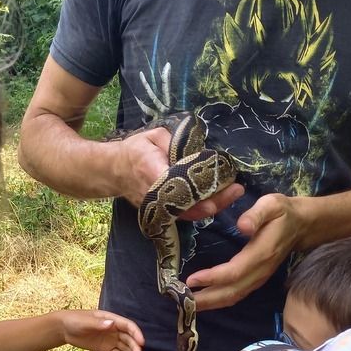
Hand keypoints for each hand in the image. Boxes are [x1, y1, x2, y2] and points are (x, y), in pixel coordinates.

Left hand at [60, 309, 143, 350]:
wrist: (64, 329)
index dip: (136, 333)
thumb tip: (112, 324)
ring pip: (125, 347)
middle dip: (135, 347)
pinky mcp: (106, 348)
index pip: (128, 326)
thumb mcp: (85, 322)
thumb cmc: (74, 321)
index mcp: (111, 319)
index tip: (142, 343)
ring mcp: (111, 339)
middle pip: (129, 338)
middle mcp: (114, 329)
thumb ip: (98, 324)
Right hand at [115, 127, 243, 218]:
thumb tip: (197, 148)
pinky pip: (184, 214)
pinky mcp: (160, 212)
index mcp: (151, 170)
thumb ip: (174, 142)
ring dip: (212, 205)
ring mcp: (157, 207)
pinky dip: (202, 208)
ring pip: (188, 214)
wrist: (114, 171)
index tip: (219, 190)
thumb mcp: (153, 136)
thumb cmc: (134, 150)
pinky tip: (219, 199)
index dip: (197, 193)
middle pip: (188, 206)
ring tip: (233, 193)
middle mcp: (155, 194)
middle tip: (236, 190)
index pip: (176, 186)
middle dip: (214, 201)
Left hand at [187, 193, 309, 310]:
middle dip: (206, 299)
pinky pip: (235, 295)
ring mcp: (258, 279)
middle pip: (230, 292)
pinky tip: (202, 299)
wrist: (301, 226)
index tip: (191, 279)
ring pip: (232, 297)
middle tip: (180, 300)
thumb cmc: (282, 212)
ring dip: (209, 303)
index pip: (234, 272)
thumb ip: (256, 214)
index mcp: (261, 254)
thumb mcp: (272, 205)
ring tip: (186, 303)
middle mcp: (259, 271)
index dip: (212, 278)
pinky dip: (217, 301)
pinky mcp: (255, 281)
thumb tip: (242, 226)